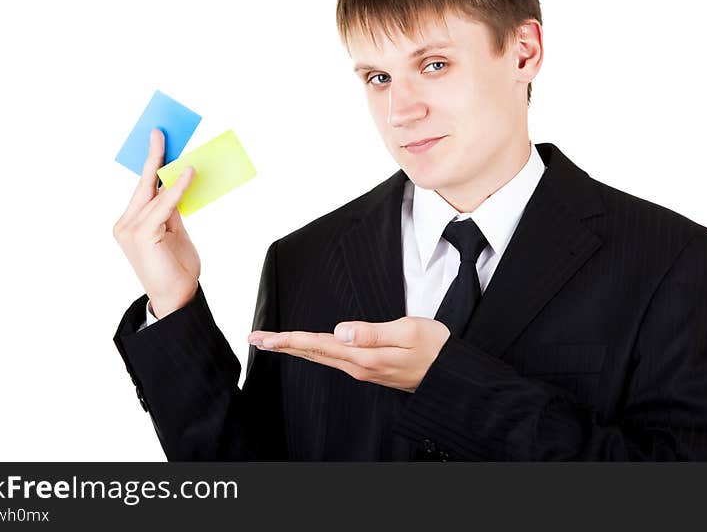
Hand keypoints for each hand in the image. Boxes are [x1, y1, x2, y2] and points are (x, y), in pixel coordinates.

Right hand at [112, 128, 199, 318]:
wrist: (177, 298)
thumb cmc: (175, 267)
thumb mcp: (174, 231)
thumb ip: (171, 208)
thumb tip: (177, 183)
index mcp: (130, 223)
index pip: (142, 188)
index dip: (151, 165)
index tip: (158, 142)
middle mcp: (125, 224)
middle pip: (143, 185)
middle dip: (154, 158)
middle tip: (160, 134)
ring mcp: (130, 230)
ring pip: (154, 193)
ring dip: (170, 171)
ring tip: (182, 153)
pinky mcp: (142, 234)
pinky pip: (163, 205)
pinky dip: (176, 189)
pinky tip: (188, 174)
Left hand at [247, 317, 450, 392]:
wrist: (451, 376)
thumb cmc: (435, 348)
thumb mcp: (407, 331)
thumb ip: (372, 332)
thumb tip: (340, 331)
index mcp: (363, 357)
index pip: (317, 344)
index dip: (287, 339)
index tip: (262, 337)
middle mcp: (358, 367)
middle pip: (312, 353)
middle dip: (282, 345)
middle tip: (255, 338)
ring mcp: (363, 370)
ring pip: (320, 357)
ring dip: (295, 348)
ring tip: (273, 342)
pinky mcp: (370, 369)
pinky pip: (333, 359)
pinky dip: (314, 351)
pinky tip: (308, 347)